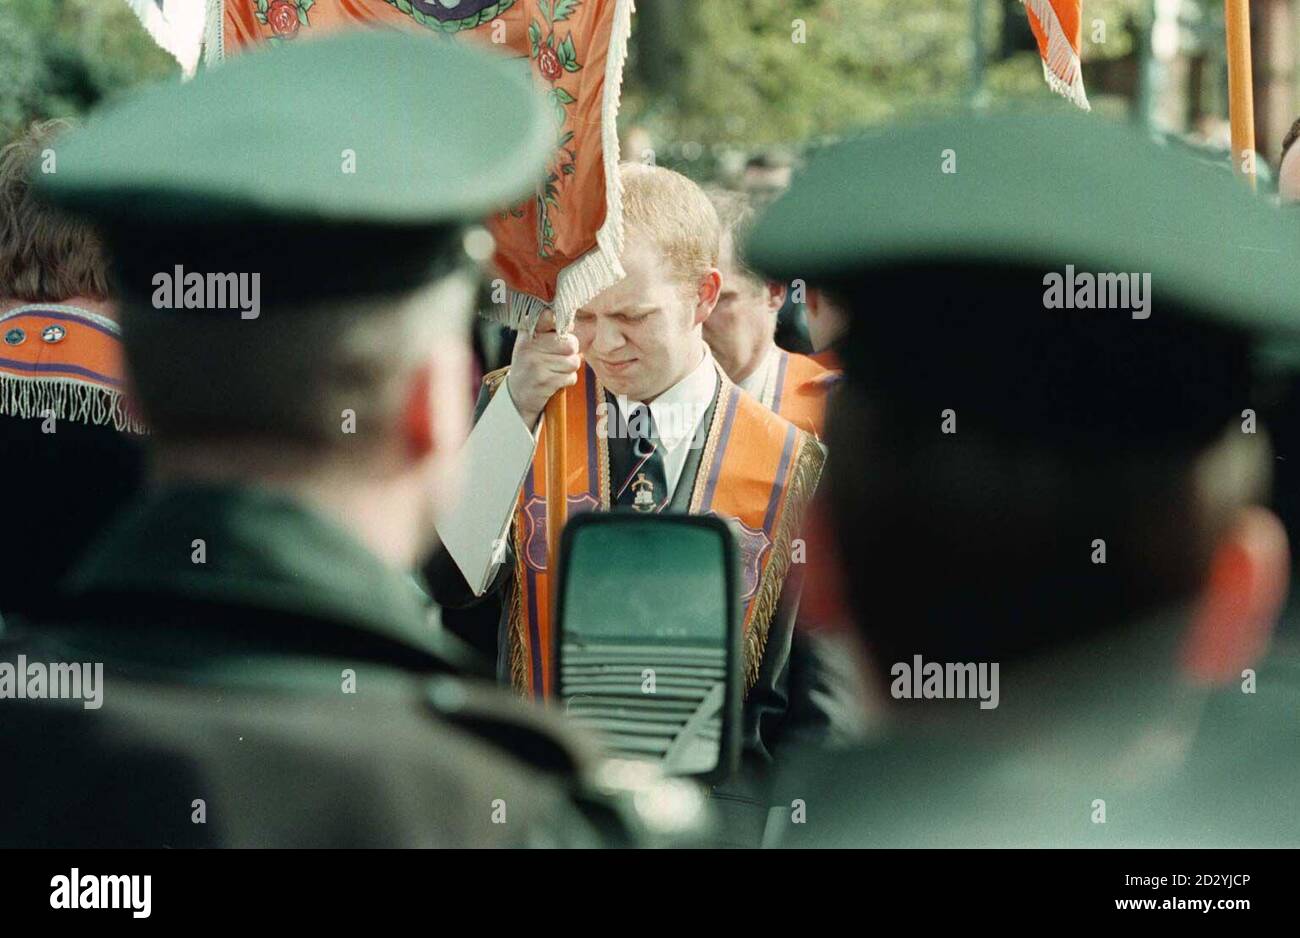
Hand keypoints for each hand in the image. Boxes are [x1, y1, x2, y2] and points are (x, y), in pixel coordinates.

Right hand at [506, 309, 580, 428]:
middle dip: (571, 352)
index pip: (549, 317)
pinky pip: (571, 377)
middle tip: (559, 357)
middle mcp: (530, 347)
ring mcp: (536, 365)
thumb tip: (571, 323)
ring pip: (573, 362)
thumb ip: (549, 329)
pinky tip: (554, 380)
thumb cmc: (530, 364)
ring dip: (569, 368)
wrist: (517, 394)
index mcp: (527, 333)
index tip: (561, 331)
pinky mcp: (544, 382)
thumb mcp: (532, 342)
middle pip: (571, 343)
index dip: (561, 324)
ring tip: (555, 369)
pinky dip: (567, 380)